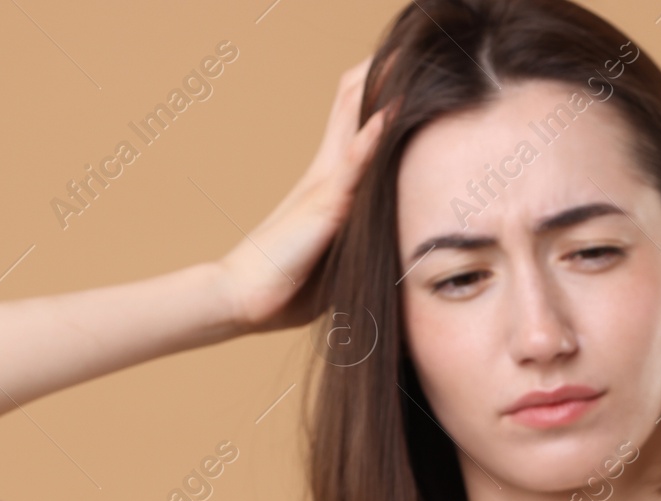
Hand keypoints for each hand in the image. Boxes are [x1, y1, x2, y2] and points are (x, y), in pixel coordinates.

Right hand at [216, 56, 394, 332]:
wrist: (246, 298)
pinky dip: (372, 137)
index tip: (411, 69)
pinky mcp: (326, 205)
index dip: (381, 88)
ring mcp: (326, 183)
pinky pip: (353, 165)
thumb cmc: (291, 282)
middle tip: (414, 42)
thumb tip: (396, 244)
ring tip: (409, 54)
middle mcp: (328, 170)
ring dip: (383, 87)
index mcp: (332, 179)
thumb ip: (362, 237)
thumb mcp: (338, 254)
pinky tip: (392, 113)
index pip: (356, 116)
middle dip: (384, 69)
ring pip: (355, 117)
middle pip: (353, 99)